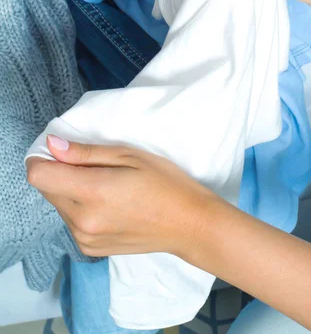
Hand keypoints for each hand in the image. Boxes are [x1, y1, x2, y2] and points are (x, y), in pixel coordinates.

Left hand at [26, 136, 214, 257]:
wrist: (188, 224)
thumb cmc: (164, 182)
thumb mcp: (129, 155)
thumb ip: (86, 153)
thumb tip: (52, 145)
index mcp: (93, 192)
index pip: (39, 175)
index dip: (43, 158)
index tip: (61, 152)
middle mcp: (82, 220)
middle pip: (47, 189)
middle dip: (61, 173)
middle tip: (95, 167)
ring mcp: (84, 238)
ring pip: (59, 205)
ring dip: (71, 191)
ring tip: (107, 186)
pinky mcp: (90, 248)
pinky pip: (71, 221)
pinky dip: (81, 209)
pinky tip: (109, 205)